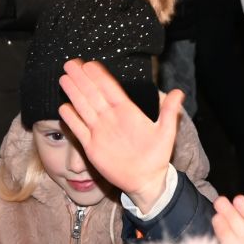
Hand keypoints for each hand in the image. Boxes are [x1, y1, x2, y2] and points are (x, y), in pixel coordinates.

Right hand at [58, 59, 183, 212]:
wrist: (146, 180)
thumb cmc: (157, 156)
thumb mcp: (166, 132)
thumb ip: (169, 112)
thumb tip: (180, 91)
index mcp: (126, 112)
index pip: (110, 89)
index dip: (100, 76)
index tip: (90, 64)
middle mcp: (110, 118)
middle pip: (93, 94)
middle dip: (82, 79)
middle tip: (70, 63)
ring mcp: (100, 131)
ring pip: (84, 108)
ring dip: (74, 93)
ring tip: (64, 78)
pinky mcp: (92, 146)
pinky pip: (79, 130)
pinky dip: (71, 119)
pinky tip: (64, 107)